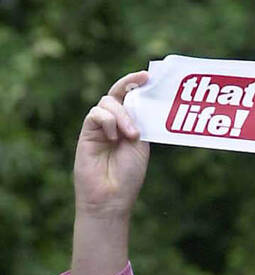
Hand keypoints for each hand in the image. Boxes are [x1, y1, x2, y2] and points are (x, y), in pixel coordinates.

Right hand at [73, 70, 150, 215]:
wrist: (110, 198)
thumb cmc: (128, 177)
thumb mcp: (140, 146)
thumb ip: (138, 122)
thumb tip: (138, 97)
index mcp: (131, 126)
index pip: (131, 99)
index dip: (137, 85)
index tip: (148, 76)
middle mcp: (115, 124)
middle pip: (118, 94)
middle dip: (129, 87)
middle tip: (142, 82)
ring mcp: (100, 128)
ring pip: (107, 102)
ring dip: (122, 114)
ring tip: (130, 135)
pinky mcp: (87, 132)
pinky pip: (96, 113)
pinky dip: (107, 121)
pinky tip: (112, 137)